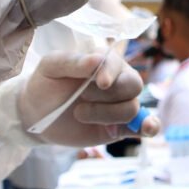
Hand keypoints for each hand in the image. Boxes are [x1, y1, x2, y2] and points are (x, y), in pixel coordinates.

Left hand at [17, 51, 159, 146]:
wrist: (37, 115)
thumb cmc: (45, 85)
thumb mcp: (50, 67)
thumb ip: (72, 62)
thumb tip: (98, 59)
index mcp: (103, 61)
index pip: (118, 64)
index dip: (111, 73)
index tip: (100, 83)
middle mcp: (117, 81)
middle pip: (132, 85)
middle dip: (107, 96)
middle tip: (81, 99)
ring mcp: (120, 104)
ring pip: (132, 108)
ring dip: (106, 115)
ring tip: (79, 114)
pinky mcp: (120, 127)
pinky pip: (144, 126)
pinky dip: (150, 127)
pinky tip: (147, 129)